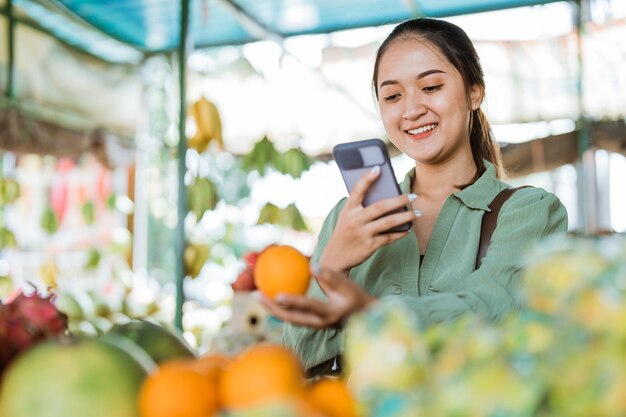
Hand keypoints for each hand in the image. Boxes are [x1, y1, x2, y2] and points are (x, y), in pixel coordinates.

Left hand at [259, 266, 375, 328]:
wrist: (363, 315)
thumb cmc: (355, 296)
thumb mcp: (347, 285)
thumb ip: (330, 277)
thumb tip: (312, 267)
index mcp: (329, 314)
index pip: (308, 307)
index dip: (293, 302)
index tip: (278, 295)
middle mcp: (318, 323)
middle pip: (291, 318)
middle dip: (272, 308)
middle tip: (256, 295)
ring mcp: (313, 325)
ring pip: (289, 318)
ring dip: (272, 309)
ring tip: (258, 296)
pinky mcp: (311, 323)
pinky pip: (292, 315)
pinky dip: (280, 307)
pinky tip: (270, 296)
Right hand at [320, 166, 417, 272]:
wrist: (335, 258)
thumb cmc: (345, 233)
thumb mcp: (347, 218)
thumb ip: (361, 208)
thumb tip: (387, 197)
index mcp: (348, 210)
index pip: (357, 190)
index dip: (367, 178)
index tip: (378, 168)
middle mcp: (355, 220)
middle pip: (381, 206)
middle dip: (399, 200)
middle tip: (412, 196)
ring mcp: (363, 233)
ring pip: (389, 222)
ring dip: (405, 216)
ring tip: (417, 213)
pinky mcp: (370, 245)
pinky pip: (390, 237)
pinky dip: (401, 233)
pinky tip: (409, 229)